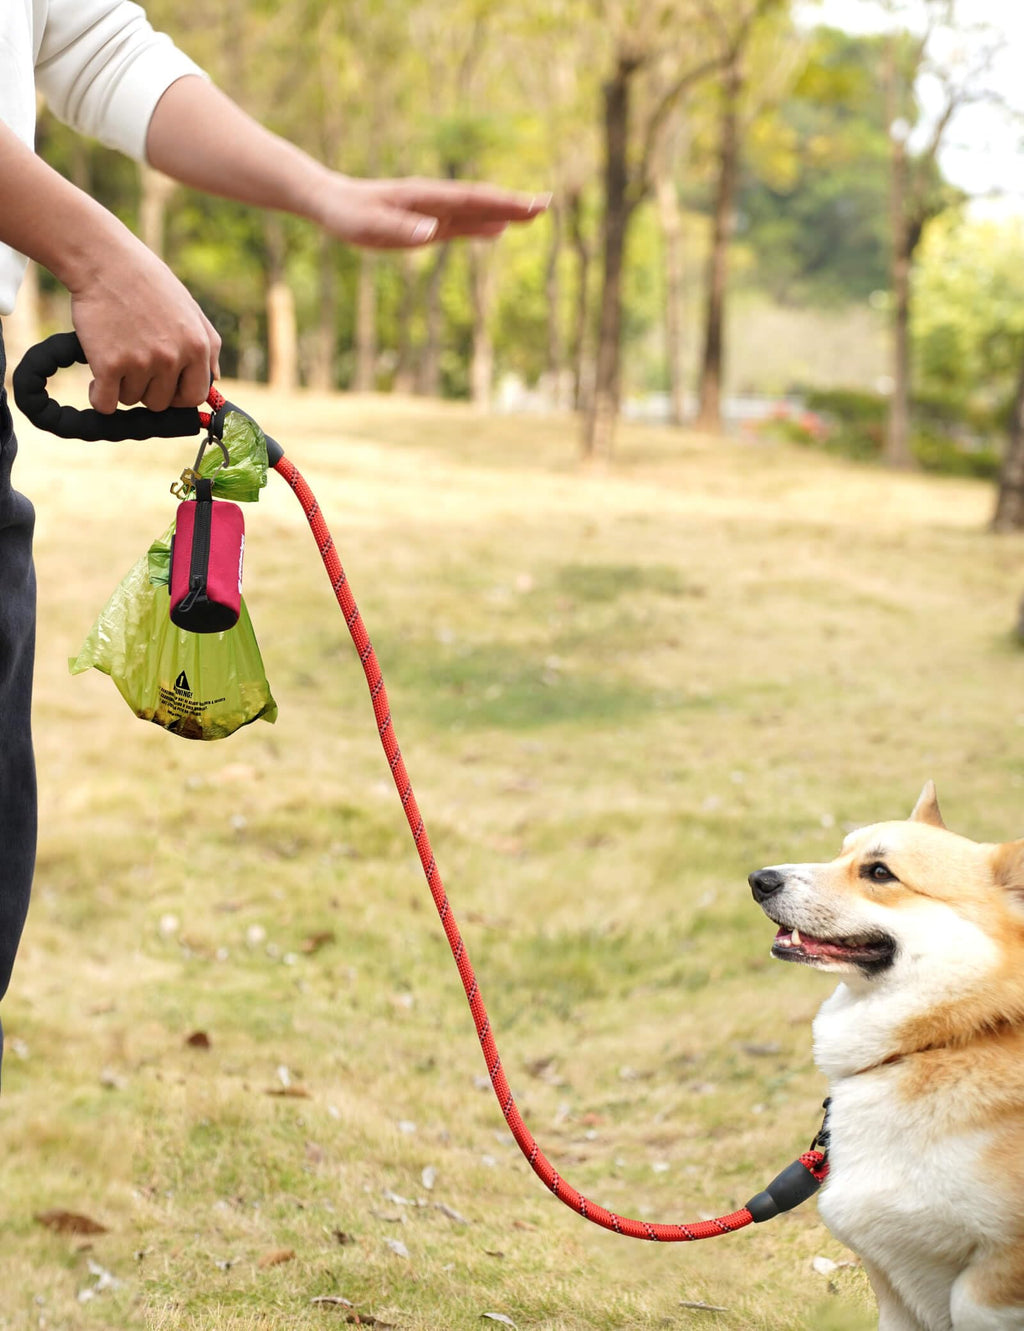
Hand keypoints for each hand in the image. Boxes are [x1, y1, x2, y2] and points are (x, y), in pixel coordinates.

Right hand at [69, 231, 219, 413]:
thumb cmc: (147, 282)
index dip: (177, 396)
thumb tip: (214, 380)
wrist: (104, 261)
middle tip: (133, 362)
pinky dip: (99, 397)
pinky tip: (97, 381)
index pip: (194, 396)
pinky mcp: (108, 365)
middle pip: (160, 402)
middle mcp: (172, 358)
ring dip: (121, 385)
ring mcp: (140, 362)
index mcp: (196, 347)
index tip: (164, 387)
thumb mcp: (190, 309)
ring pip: (131, 399)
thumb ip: (208, 346)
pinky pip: (105, 404)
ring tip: (116, 355)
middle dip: (147, 388)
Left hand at [312, 174, 551, 248]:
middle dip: (514, 203)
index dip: (503, 203)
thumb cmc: (347, 214)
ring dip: (505, 212)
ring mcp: (432, 211)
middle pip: (481, 201)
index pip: (472, 200)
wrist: (329, 201)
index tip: (530, 205)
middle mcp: (434, 201)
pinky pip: (460, 224)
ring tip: (535, 213)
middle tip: (548, 205)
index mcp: (425, 198)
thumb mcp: (369, 226)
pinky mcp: (425, 223)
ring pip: (475, 211)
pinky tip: (498, 229)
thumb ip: (401, 229)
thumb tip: (431, 232)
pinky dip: (482, 225)